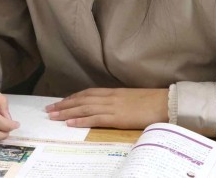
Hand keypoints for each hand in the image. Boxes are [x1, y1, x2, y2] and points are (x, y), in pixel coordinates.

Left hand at [45, 88, 168, 128]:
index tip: (60, 102)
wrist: (166, 103)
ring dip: (66, 112)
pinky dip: (80, 120)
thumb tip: (110, 106)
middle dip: (64, 105)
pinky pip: (95, 118)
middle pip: (81, 100)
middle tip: (49, 109)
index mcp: (112, 92)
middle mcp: (109, 97)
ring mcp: (112, 107)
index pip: (87, 93)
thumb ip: (118, 101)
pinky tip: (70, 123)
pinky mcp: (117, 117)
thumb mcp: (131, 98)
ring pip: (83, 108)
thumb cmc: (152, 101)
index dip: (72, 98)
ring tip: (53, 116)